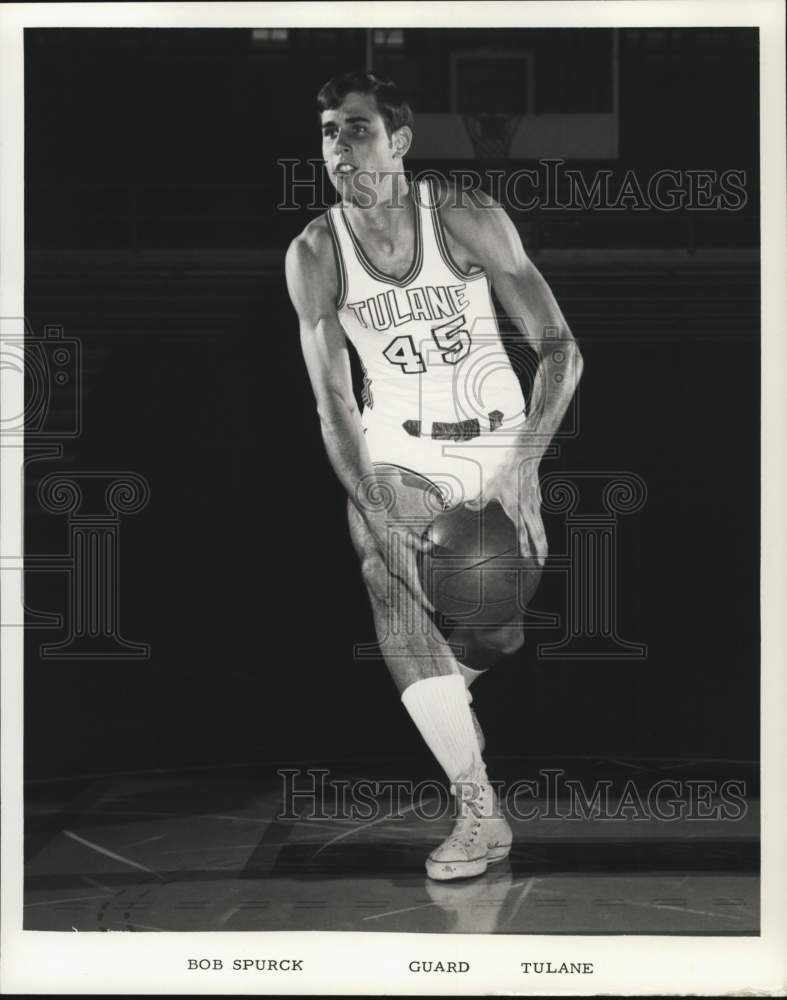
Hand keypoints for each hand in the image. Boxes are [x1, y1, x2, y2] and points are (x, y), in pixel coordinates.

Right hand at [365, 512, 435, 613]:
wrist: (379, 529)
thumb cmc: (395, 532)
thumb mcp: (410, 537)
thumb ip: (421, 544)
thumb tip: (430, 546)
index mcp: (406, 569)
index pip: (416, 590)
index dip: (424, 601)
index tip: (432, 609)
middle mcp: (400, 572)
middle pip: (413, 590)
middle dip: (421, 599)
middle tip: (432, 606)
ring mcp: (395, 569)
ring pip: (408, 582)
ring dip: (415, 589)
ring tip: (425, 595)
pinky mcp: (393, 565)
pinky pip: (403, 576)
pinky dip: (410, 580)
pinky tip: (415, 576)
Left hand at [466, 449, 547, 567]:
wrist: (526, 453)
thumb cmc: (508, 469)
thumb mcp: (490, 484)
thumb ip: (480, 499)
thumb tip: (469, 506)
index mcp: (517, 508)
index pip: (523, 532)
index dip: (526, 546)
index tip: (528, 558)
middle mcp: (528, 507)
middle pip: (538, 533)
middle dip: (541, 549)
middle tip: (542, 562)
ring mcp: (534, 502)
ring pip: (540, 524)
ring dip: (542, 538)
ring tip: (543, 549)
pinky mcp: (536, 494)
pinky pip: (538, 511)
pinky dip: (538, 520)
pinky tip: (536, 521)